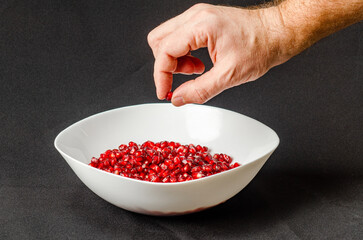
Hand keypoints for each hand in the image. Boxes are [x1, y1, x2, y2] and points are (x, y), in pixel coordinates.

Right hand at [147, 3, 290, 105]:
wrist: (277, 33)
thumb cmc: (261, 47)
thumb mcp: (229, 75)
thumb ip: (200, 90)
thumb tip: (179, 98)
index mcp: (201, 25)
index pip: (165, 50)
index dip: (161, 76)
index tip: (165, 92)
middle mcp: (196, 16)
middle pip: (159, 41)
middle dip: (166, 65)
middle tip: (184, 79)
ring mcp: (198, 16)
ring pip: (167, 38)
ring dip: (175, 60)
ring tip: (197, 71)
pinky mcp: (202, 20)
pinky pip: (180, 36)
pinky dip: (183, 54)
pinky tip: (199, 63)